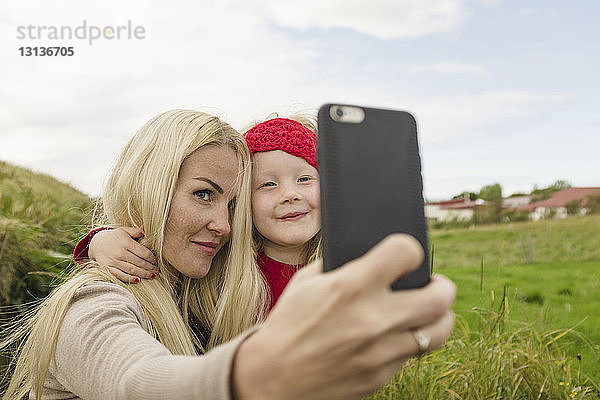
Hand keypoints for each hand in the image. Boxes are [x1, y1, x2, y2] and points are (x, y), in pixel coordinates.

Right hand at [88, 226, 158, 282]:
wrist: (96, 243)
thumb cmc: (114, 236)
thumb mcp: (124, 231)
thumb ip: (136, 231)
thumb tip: (146, 227)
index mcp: (126, 242)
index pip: (144, 252)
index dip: (153, 259)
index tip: (157, 262)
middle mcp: (120, 252)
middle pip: (139, 262)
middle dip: (150, 267)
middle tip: (157, 270)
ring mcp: (114, 261)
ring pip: (132, 270)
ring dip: (144, 274)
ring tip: (152, 275)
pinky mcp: (108, 268)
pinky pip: (121, 275)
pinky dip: (130, 278)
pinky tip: (138, 280)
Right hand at [233, 234, 455, 399]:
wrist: (272, 378)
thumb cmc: (287, 324)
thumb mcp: (306, 283)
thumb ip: (340, 266)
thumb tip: (369, 256)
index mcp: (350, 287)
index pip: (405, 253)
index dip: (410, 249)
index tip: (407, 255)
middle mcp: (372, 319)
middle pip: (439, 298)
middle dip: (443, 286)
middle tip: (436, 285)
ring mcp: (380, 352)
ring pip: (439, 331)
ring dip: (439, 317)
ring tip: (430, 311)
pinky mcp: (381, 377)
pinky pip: (412, 355)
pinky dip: (410, 342)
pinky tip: (396, 336)